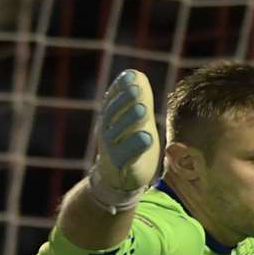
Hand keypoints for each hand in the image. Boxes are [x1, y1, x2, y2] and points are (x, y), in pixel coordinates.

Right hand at [88, 68, 159, 212]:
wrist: (117, 181)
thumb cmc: (129, 145)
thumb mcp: (133, 121)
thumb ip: (136, 99)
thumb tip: (135, 73)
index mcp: (110, 120)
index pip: (112, 101)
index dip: (120, 88)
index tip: (131, 76)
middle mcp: (107, 133)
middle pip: (112, 115)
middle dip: (124, 101)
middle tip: (136, 88)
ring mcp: (112, 151)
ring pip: (117, 134)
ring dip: (129, 121)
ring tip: (143, 109)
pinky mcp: (121, 167)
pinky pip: (126, 156)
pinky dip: (135, 147)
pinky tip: (147, 137)